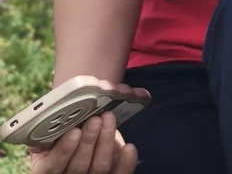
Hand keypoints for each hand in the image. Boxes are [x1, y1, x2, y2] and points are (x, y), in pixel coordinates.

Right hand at [28, 101, 142, 173]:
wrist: (85, 141)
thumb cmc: (63, 136)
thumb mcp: (49, 138)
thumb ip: (48, 134)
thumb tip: (45, 122)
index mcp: (48, 168)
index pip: (52, 166)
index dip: (63, 150)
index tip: (74, 131)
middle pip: (78, 166)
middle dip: (88, 141)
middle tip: (95, 119)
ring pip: (99, 167)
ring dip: (105, 142)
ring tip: (109, 119)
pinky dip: (125, 163)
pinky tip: (129, 147)